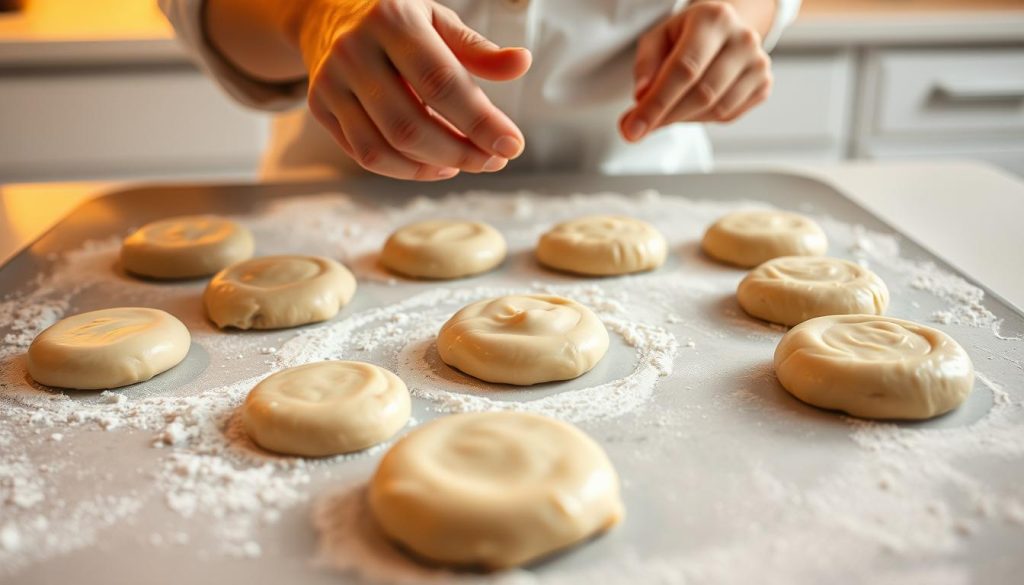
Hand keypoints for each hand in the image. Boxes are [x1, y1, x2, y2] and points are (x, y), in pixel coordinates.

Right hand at [299, 0, 531, 179]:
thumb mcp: (438, 20)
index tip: (513, 145)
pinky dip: (405, 170)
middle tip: (494, 160)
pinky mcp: (319, 107)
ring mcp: (330, 82)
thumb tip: (522, 63)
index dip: (479, 121)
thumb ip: (477, 49)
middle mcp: (354, 51)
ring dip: (433, 167)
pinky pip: (365, 154)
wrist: (326, 12)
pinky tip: (434, 165)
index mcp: (392, 20)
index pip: (441, 83)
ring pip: (385, 148)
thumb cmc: (397, 20)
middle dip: (460, 152)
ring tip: (465, 162)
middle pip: (411, 125)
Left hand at [620, 1, 772, 141]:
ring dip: (682, 119)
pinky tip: (690, 106)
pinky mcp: (764, 85)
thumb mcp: (658, 38)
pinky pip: (727, 115)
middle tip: (639, 128)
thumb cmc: (685, 35)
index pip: (684, 68)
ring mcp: (758, 63)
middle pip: (702, 93)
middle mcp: (743, 38)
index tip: (633, 127)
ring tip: (665, 111)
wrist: (722, 30)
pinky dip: (702, 119)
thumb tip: (642, 96)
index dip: (657, 103)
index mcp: (714, 18)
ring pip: (716, 109)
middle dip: (665, 117)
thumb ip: (646, 65)